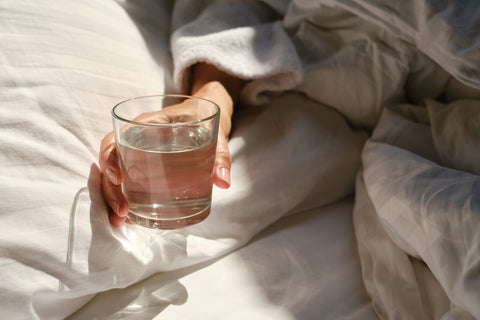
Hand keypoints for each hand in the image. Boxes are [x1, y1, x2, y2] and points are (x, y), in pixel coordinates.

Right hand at [99, 64, 244, 225]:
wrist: (204, 108)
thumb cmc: (204, 115)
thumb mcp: (216, 132)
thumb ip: (221, 155)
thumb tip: (223, 182)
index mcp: (149, 123)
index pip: (119, 136)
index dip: (111, 157)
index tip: (117, 179)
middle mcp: (137, 136)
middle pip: (112, 160)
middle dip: (110, 188)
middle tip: (122, 211)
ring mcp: (138, 149)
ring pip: (116, 171)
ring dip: (113, 196)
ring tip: (120, 220)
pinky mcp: (143, 161)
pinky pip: (127, 176)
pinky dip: (124, 195)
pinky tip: (129, 217)